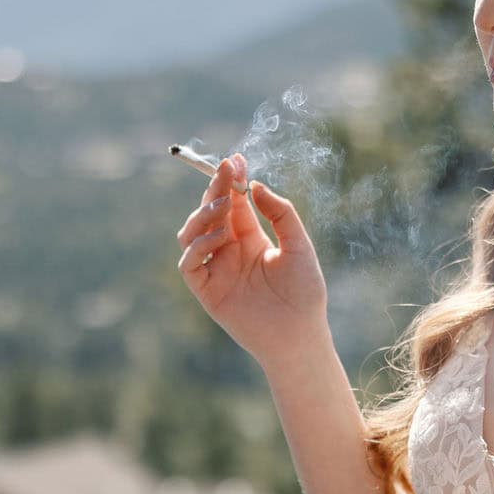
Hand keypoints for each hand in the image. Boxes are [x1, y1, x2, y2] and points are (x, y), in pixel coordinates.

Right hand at [175, 154, 327, 365]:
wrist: (300, 333)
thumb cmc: (304, 292)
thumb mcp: (298, 245)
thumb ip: (280, 213)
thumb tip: (256, 186)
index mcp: (249, 239)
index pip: (232, 204)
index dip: (231, 181)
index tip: (235, 160)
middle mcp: (228, 252)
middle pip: (210, 213)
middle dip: (216, 190)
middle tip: (226, 172)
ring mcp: (215, 270)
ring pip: (190, 234)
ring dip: (203, 215)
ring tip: (223, 207)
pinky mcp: (206, 291)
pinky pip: (189, 264)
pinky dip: (197, 248)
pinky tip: (218, 239)